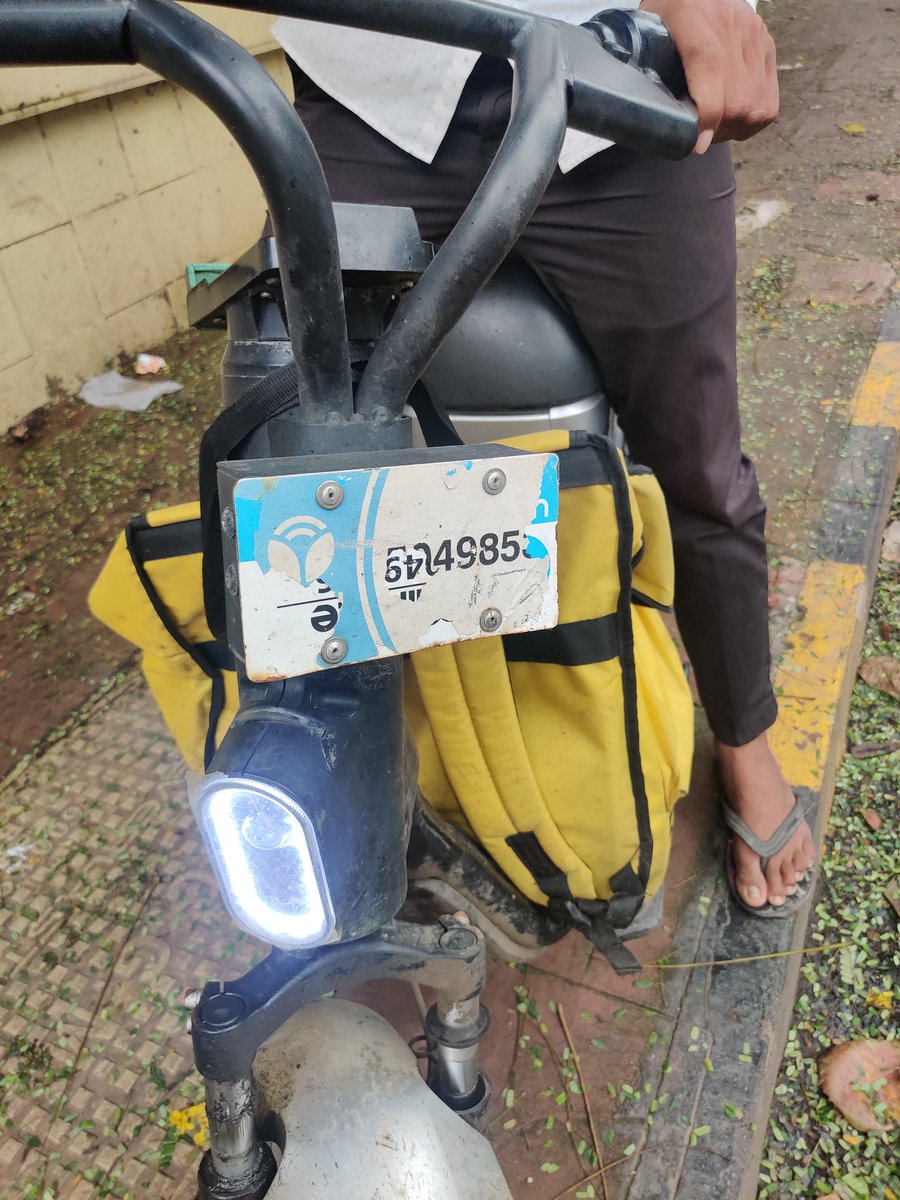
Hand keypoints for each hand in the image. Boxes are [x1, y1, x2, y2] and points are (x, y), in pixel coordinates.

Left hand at [638, 0, 778, 152]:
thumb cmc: (661, 24)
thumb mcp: (645, 38)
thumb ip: (647, 70)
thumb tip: (657, 120)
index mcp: (689, 12)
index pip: (707, 62)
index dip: (706, 109)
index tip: (697, 143)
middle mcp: (728, 19)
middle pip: (736, 95)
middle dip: (717, 129)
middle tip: (697, 136)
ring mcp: (753, 32)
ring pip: (754, 104)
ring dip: (734, 128)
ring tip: (713, 126)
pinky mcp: (768, 45)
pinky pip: (769, 103)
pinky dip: (751, 122)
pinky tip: (732, 120)